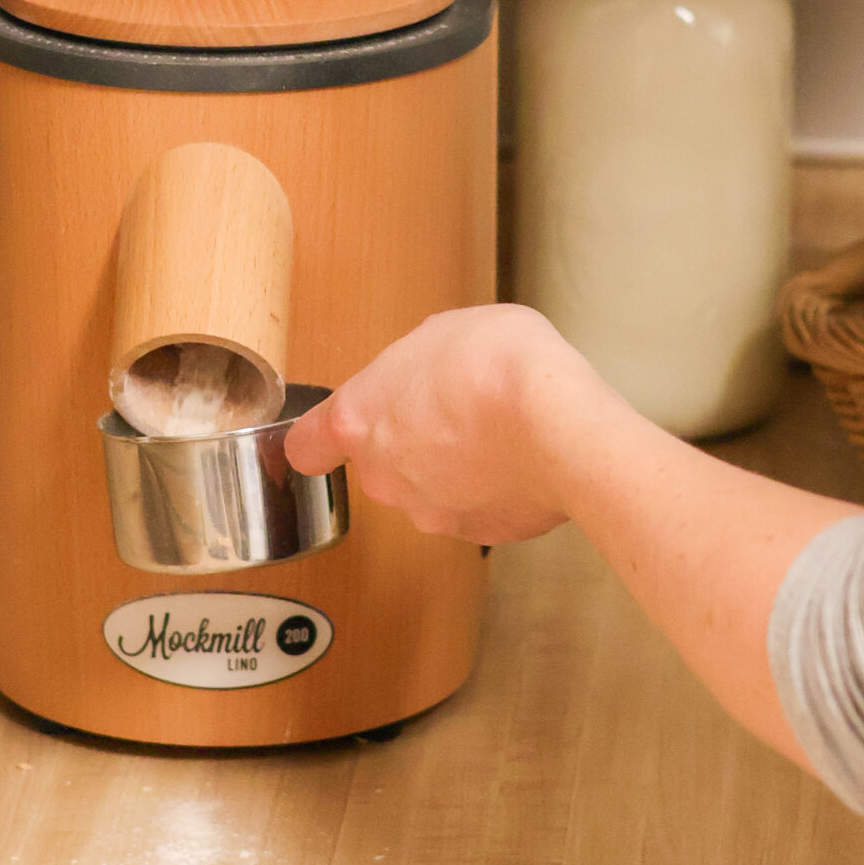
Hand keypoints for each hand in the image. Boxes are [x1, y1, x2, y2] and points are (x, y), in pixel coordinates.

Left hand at [285, 304, 607, 544]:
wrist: (558, 423)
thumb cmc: (495, 364)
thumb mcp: (442, 330)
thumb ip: (414, 365)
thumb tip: (426, 377)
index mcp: (359, 420)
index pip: (306, 447)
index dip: (319, 441)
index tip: (330, 438)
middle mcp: (384, 476)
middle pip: (381, 464)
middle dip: (410, 442)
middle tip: (453, 410)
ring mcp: (431, 512)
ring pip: (430, 490)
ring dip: (453, 469)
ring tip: (498, 433)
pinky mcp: (479, 534)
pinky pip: (478, 509)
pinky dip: (494, 491)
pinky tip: (522, 459)